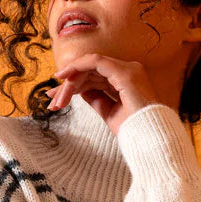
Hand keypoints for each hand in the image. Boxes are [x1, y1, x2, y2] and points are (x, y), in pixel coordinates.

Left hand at [44, 54, 159, 135]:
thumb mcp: (109, 112)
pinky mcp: (124, 72)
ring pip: (89, 68)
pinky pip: (95, 62)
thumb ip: (96, 98)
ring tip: (56, 101)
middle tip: (50, 99)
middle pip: (90, 72)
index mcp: (127, 80)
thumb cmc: (134, 129)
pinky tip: (64, 77)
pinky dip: (78, 67)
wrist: (149, 138)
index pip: (96, 77)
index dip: (75, 84)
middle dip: (68, 85)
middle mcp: (129, 70)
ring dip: (70, 83)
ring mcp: (128, 69)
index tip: (57, 97)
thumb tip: (79, 90)